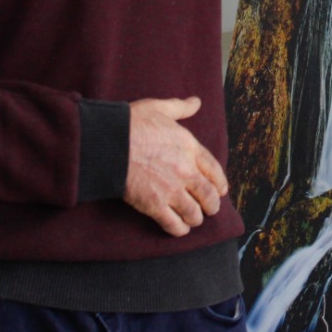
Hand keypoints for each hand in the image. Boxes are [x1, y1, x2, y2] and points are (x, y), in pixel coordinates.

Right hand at [125, 97, 228, 236]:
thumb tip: (196, 102)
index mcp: (189, 147)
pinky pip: (173, 224)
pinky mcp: (154, 205)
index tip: (221, 190)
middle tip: (210, 209)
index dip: (220, 183)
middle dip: (211, 205)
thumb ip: (180, 107)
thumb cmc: (133, 123)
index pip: (214, 170)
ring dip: (196, 218)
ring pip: (193, 212)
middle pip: (208, 195)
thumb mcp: (160, 108)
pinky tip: (179, 229)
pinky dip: (179, 229)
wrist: (110, 143)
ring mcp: (171, 190)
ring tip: (194, 219)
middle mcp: (185, 171)